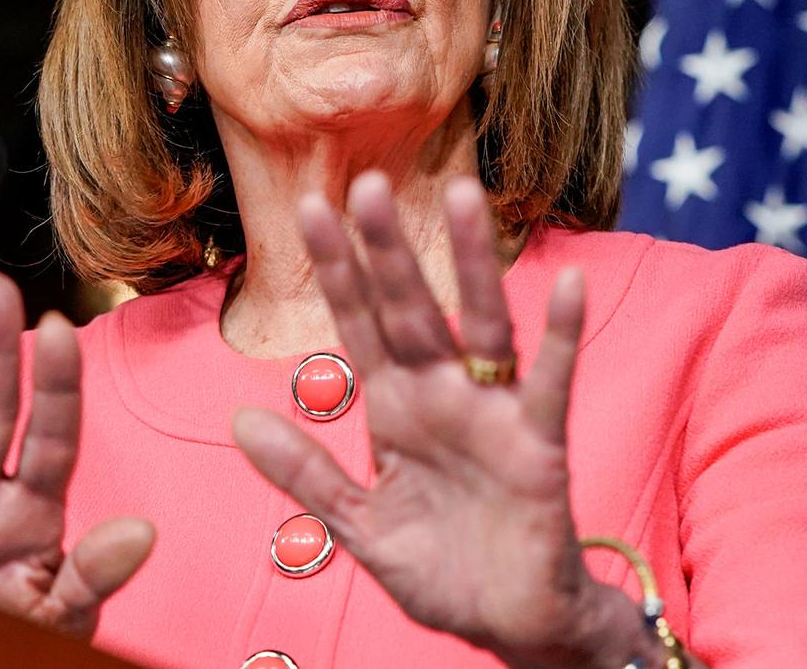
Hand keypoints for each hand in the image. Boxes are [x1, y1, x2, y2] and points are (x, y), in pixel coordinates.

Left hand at [231, 174, 654, 667]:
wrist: (509, 625)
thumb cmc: (440, 570)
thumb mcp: (358, 525)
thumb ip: (305, 474)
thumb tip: (240, 422)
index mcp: (394, 409)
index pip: (357, 326)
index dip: (334, 271)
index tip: (309, 210)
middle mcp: (440, 396)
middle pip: (408, 309)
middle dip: (386, 250)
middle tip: (365, 182)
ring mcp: (491, 414)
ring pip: (478, 323)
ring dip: (471, 262)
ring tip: (461, 194)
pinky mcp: (539, 444)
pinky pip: (549, 382)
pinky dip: (559, 334)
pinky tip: (566, 284)